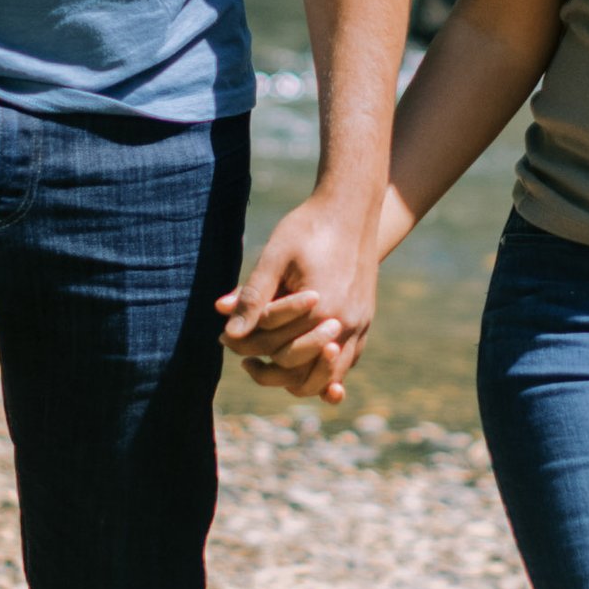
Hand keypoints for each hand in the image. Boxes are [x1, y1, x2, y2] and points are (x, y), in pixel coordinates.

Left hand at [218, 192, 378, 405]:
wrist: (351, 210)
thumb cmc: (308, 228)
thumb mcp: (274, 256)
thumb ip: (253, 296)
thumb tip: (227, 331)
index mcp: (320, 309)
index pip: (274, 347)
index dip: (244, 344)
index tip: (222, 337)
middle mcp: (344, 324)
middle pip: (298, 367)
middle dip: (266, 365)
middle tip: (242, 356)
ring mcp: (359, 325)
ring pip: (326, 376)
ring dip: (296, 378)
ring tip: (267, 366)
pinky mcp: (366, 322)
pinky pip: (345, 362)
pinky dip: (322, 371)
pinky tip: (300, 362)